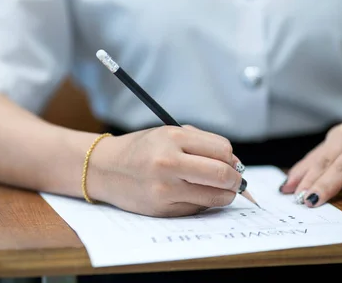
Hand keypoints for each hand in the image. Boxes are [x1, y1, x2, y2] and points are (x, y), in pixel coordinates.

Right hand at [89, 125, 245, 216]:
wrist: (105, 168)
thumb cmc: (141, 149)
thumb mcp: (168, 133)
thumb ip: (202, 143)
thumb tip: (236, 164)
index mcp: (172, 137)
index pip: (221, 150)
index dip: (232, 158)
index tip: (231, 162)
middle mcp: (167, 162)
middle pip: (221, 174)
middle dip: (235, 180)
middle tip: (235, 181)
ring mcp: (165, 188)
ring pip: (214, 196)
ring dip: (225, 194)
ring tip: (219, 189)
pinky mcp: (162, 209)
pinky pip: (197, 208)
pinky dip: (203, 202)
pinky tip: (192, 193)